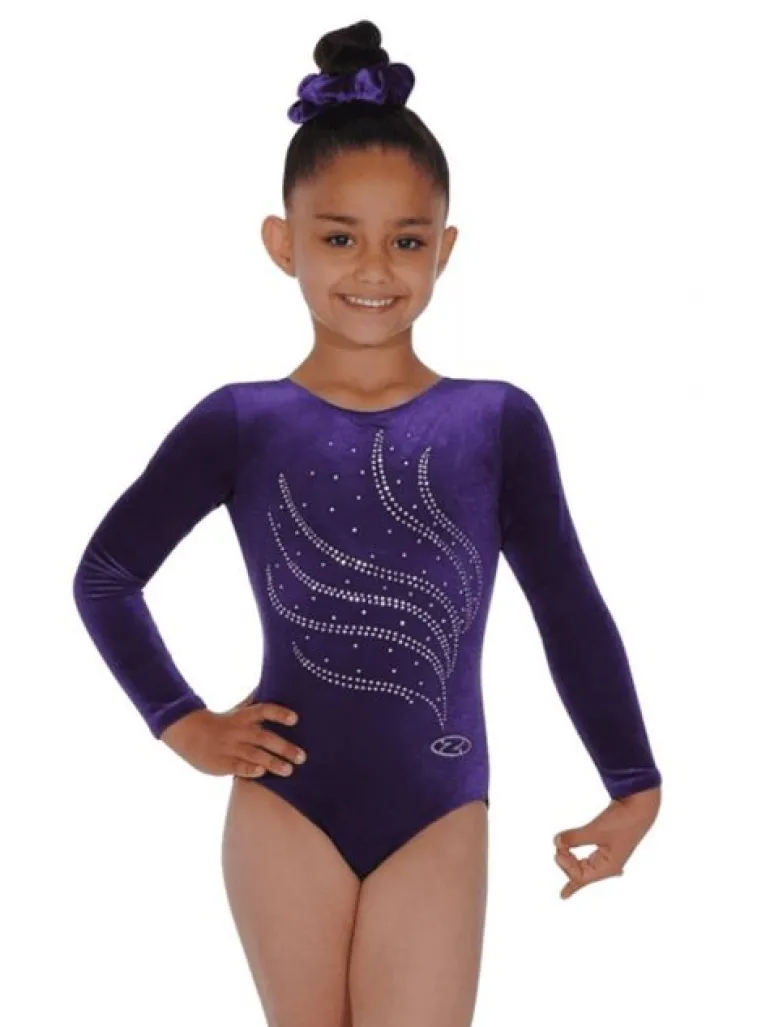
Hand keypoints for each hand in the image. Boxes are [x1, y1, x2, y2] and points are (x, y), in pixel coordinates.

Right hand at [159, 697, 306, 778]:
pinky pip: (236, 766)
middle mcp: (239, 731)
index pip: (264, 711)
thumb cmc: (222, 723)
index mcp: (244, 717)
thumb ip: (257, 702)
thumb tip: (275, 682)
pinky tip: (261, 773)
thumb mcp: (238, 710)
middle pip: (263, 737)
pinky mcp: (221, 763)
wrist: (189, 734)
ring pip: (253, 754)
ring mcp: (230, 747)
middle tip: (302, 757)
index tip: (295, 719)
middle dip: (284, 747)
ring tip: (289, 770)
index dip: (279, 714)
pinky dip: (249, 769)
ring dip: (272, 762)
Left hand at [553, 786, 660, 898]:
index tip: (559, 848)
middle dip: (566, 862)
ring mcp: (607, 857)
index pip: (580, 877)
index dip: (566, 865)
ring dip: (569, 860)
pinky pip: (586, 860)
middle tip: (558, 846)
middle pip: (579, 873)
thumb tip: (556, 842)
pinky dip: (576, 863)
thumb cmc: (621, 821)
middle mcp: (608, 865)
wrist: (638, 807)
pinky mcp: (605, 846)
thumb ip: (575, 837)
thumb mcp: (596, 830)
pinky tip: (572, 885)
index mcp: (608, 867)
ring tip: (560, 852)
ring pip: (582, 866)